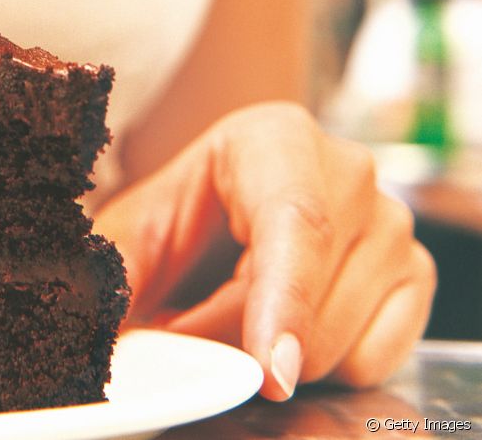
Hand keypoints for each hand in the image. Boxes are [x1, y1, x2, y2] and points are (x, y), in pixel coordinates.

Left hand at [93, 103, 435, 400]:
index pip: (294, 221)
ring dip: (273, 352)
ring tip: (234, 314)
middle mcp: (348, 172)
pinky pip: (374, 359)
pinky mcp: (414, 273)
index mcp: (278, 138)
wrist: (215, 219)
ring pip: (341, 339)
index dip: (280, 300)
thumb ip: (113, 269)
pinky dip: (322, 365)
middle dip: (237, 338)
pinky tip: (285, 325)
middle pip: (312, 295)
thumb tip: (94, 319)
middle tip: (187, 324)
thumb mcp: (133, 233)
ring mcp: (390, 224)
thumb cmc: (177, 218)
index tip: (267, 370)